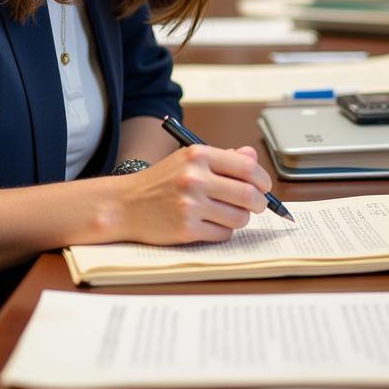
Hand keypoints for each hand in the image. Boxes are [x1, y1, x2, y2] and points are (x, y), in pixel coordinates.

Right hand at [111, 143, 271, 244]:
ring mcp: (190, 205)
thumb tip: (252, 157)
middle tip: (255, 205)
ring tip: (226, 214)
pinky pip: (223, 234)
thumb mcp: (187, 160)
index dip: (262, 180)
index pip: (247, 167)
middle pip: (248, 195)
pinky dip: (222, 231)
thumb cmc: (160, 182)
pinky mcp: (187, 229)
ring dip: (239, 218)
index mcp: (197, 155)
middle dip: (258, 203)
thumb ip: (222, 158)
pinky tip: (209, 224)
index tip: (263, 187)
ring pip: (239, 217)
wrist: (125, 204)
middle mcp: (194, 178)